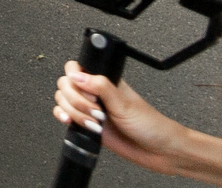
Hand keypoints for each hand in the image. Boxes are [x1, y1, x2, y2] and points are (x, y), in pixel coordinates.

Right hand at [52, 64, 201, 177]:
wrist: (159, 152)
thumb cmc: (151, 126)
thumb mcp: (125, 103)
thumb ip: (100, 86)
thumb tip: (77, 74)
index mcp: (104, 81)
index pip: (75, 68)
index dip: (75, 79)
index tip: (90, 94)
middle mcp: (95, 93)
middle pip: (65, 85)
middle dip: (76, 101)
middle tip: (97, 111)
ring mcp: (90, 109)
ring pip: (62, 100)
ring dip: (74, 113)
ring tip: (95, 123)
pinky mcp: (86, 125)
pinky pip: (63, 115)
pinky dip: (64, 118)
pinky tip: (75, 123)